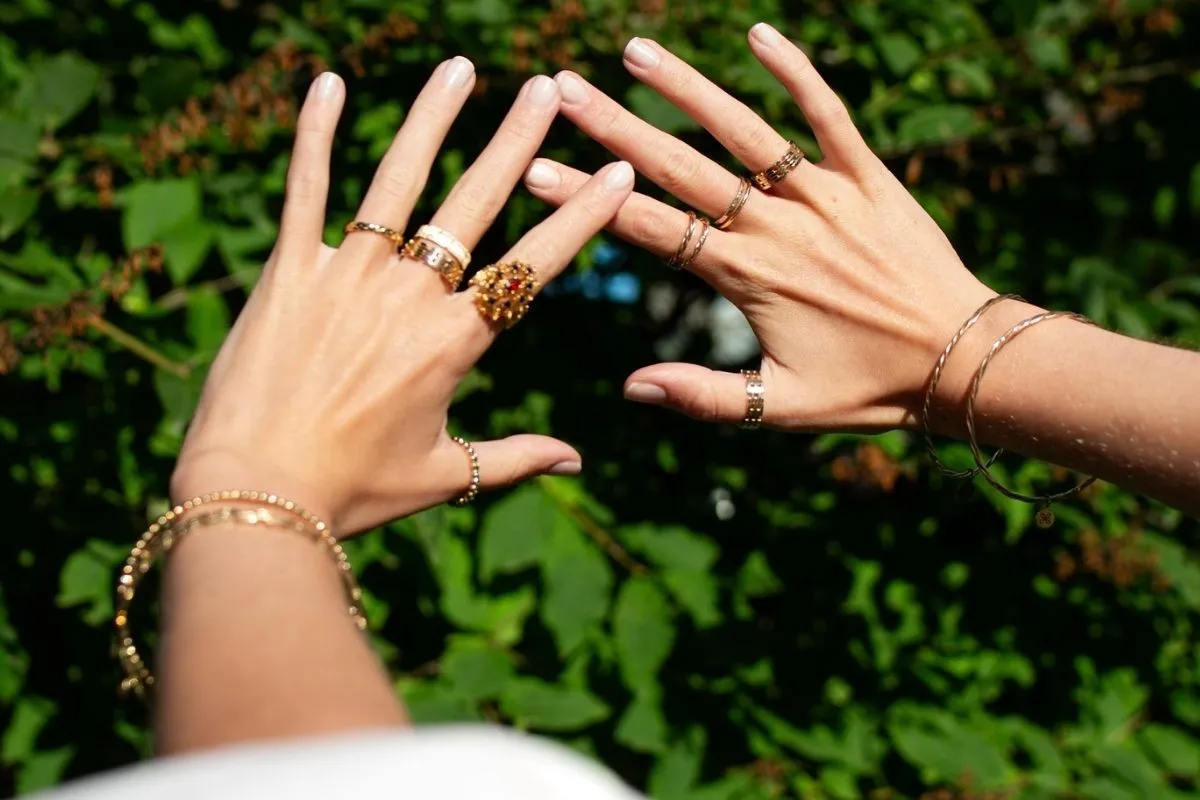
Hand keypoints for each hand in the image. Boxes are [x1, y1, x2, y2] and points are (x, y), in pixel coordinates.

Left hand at [171, 61, 634, 534]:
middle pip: (475, 203)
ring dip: (432, 118)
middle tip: (545, 89)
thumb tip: (578, 459)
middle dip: (516, 141)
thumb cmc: (353, 489)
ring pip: (399, 179)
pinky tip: (327, 81)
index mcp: (455, 341)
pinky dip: (315, 135)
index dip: (579, 218)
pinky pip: (306, 189)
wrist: (256, 494)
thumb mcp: (444, 474)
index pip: (533, 265)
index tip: (614, 175)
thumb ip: (517, 457)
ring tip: (459, 67)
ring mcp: (347, 274)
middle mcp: (409, 294)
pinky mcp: (288, 270)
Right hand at [523, 24, 1000, 431]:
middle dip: (616, 126)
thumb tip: (630, 388)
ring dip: (687, 87)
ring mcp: (824, 193)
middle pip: (682, 166)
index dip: (589, 198)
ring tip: (636, 51)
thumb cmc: (869, 389)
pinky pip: (829, 114)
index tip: (537, 169)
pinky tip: (757, 33)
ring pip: (743, 129)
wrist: (962, 363)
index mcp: (748, 276)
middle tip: (564, 91)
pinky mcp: (868, 177)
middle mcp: (777, 225)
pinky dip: (796, 72)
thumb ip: (704, 395)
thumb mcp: (781, 407)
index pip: (651, 227)